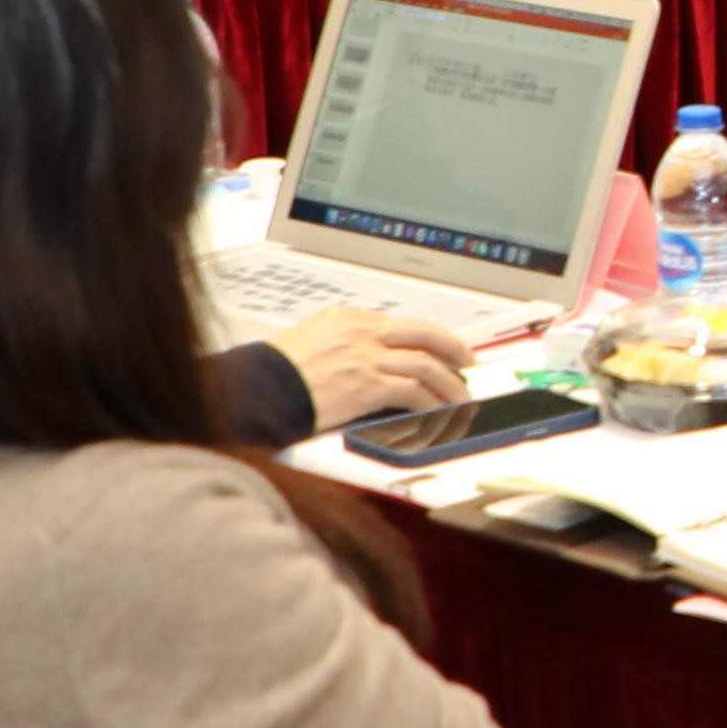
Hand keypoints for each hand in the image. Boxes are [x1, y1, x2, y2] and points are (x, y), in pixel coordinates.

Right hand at [275, 309, 467, 432]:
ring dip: (447, 382)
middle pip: (422, 335)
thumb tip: (372, 355)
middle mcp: (361, 333)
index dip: (430, 336)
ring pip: (423, 365)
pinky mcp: (366, 386)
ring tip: (459, 395)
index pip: (401, 324)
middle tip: (467, 363)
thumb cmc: (277, 372)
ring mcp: (365, 358)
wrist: (260, 389)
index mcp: (348, 318)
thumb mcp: (313, 339)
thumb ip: (345, 341)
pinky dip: (429, 400)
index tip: (445, 347)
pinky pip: (411, 391)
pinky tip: (436, 409)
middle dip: (451, 348)